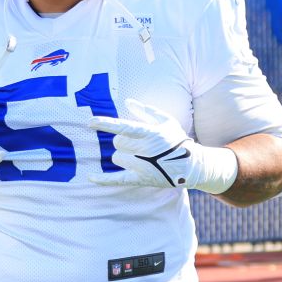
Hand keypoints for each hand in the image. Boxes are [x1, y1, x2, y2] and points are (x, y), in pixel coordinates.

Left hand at [86, 100, 237, 193]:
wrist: (192, 165)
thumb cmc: (177, 140)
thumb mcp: (166, 121)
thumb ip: (146, 111)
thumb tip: (127, 101)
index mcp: (150, 133)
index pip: (123, 127)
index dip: (105, 124)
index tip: (89, 122)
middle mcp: (144, 149)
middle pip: (117, 142)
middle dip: (122, 141)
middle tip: (136, 144)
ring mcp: (142, 165)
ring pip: (117, 158)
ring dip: (123, 155)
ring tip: (139, 157)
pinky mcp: (140, 179)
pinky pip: (117, 179)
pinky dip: (103, 179)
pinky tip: (90, 177)